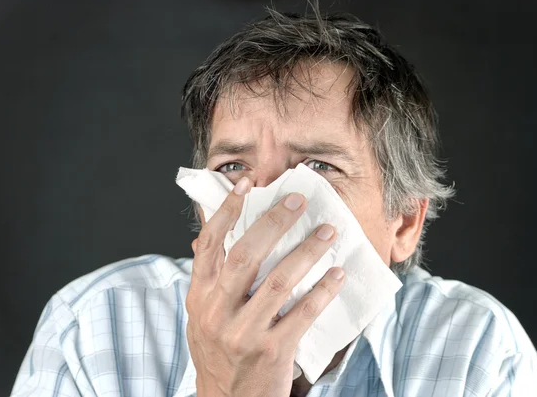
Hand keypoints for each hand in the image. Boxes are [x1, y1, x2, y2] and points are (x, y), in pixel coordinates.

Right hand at [186, 176, 344, 396]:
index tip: (247, 183)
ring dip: (306, 252)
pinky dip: (322, 291)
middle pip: (246, 255)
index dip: (227, 210)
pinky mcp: (270, 352)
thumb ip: (207, 279)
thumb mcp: (202, 316)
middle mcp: (216, 312)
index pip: (210, 244)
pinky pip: (302, 314)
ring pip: (278, 282)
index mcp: (199, 296)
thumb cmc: (218, 352)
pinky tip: (337, 275)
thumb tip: (205, 237)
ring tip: (328, 232)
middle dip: (274, 222)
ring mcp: (242, 333)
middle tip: (298, 200)